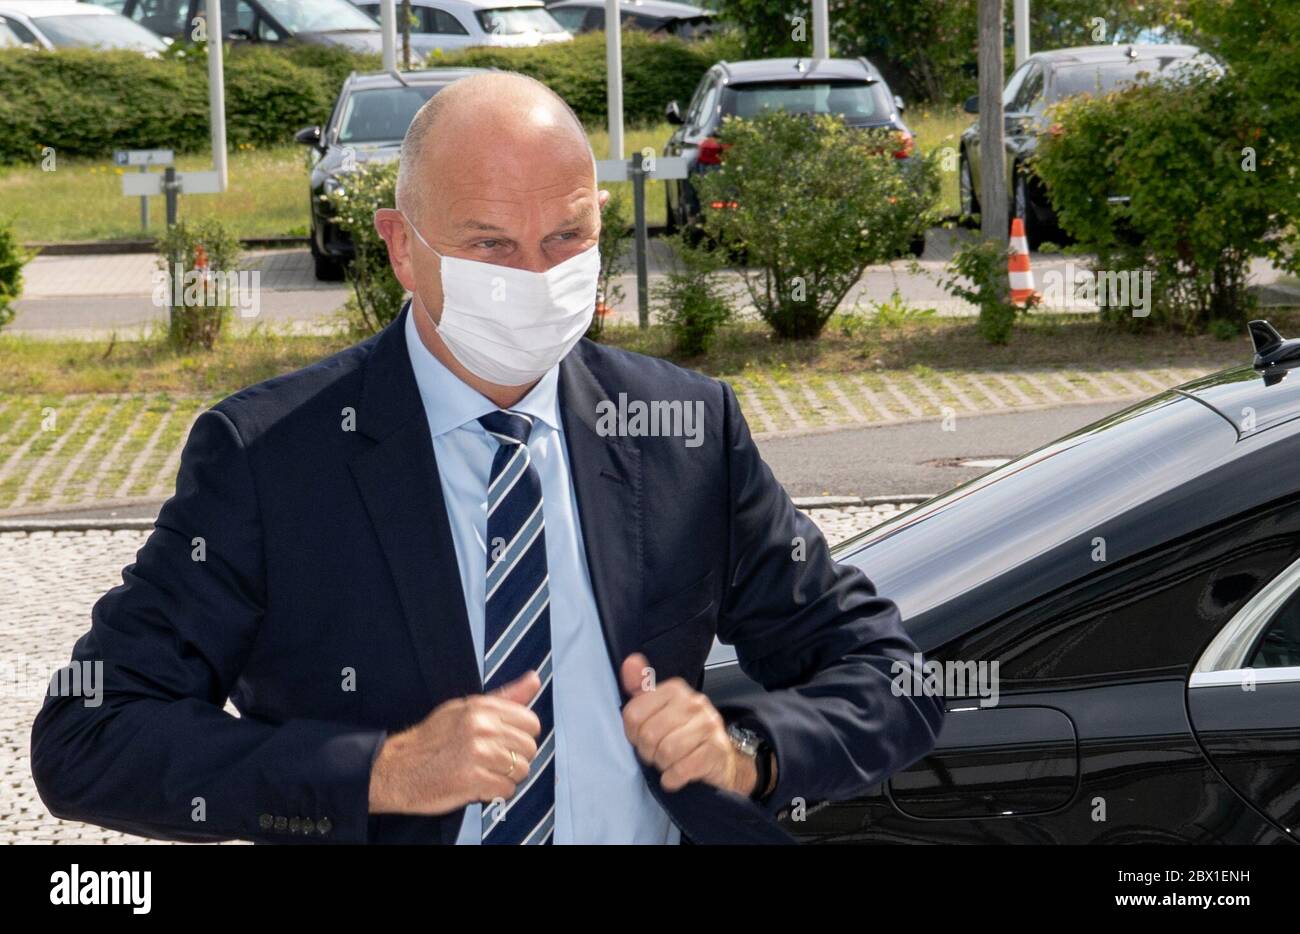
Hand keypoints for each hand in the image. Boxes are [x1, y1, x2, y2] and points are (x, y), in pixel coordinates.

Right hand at [368, 671, 541, 814]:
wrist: (395, 769)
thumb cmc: (432, 740)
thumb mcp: (466, 709)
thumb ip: (505, 698)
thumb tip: (534, 680)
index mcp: (481, 708)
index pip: (530, 722)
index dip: (521, 737)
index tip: (505, 743)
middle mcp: (481, 726)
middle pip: (528, 748)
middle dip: (514, 759)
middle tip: (491, 762)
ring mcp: (476, 753)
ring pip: (520, 770)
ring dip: (505, 778)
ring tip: (483, 773)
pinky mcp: (471, 779)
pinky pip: (506, 790)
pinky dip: (494, 793)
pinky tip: (477, 786)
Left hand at [620, 653, 756, 795]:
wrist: (720, 759)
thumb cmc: (685, 734)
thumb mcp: (660, 708)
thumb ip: (641, 687)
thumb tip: (630, 661)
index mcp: (675, 690)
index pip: (633, 714)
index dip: (632, 733)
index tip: (641, 738)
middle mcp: (693, 703)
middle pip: (648, 735)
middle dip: (648, 752)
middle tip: (656, 753)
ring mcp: (708, 725)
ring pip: (666, 752)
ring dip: (662, 765)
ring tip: (668, 762)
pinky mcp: (716, 750)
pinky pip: (682, 769)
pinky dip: (673, 778)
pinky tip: (677, 774)